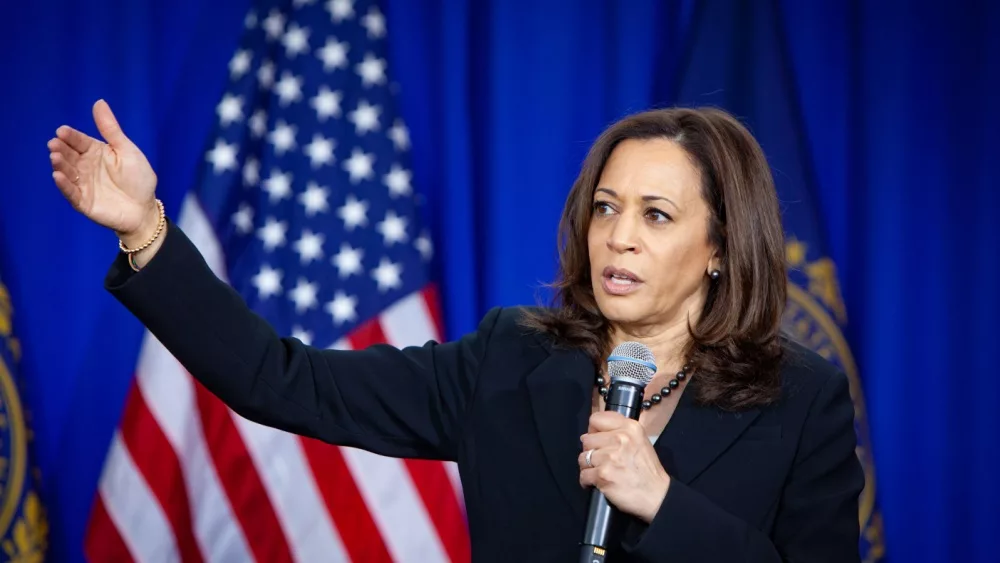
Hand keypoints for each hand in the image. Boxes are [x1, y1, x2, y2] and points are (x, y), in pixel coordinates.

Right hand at [48, 99, 158, 240]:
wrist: (145, 208)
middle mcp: (85, 166)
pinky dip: (64, 185)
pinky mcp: (83, 201)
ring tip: (56, 157)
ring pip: (67, 172)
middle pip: (70, 155)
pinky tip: (58, 176)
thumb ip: (111, 129)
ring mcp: (83, 184)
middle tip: (54, 144)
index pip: (79, 141)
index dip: (70, 136)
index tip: (62, 131)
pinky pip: (71, 192)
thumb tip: (99, 102)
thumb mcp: (126, 150)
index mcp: (95, 152)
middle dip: (61, 149)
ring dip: (60, 165)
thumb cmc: (139, 178)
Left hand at [579, 411, 670, 522]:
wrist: (657, 496)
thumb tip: (595, 432)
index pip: (596, 419)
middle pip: (587, 439)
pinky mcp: (603, 474)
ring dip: (588, 467)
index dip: (593, 431)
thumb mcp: (640, 440)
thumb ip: (620, 431)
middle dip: (590, 451)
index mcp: (630, 427)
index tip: (597, 440)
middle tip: (600, 460)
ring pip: (583, 457)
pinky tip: (597, 482)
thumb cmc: (648, 470)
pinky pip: (583, 474)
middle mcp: (620, 439)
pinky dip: (587, 481)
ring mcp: (610, 457)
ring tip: (600, 472)